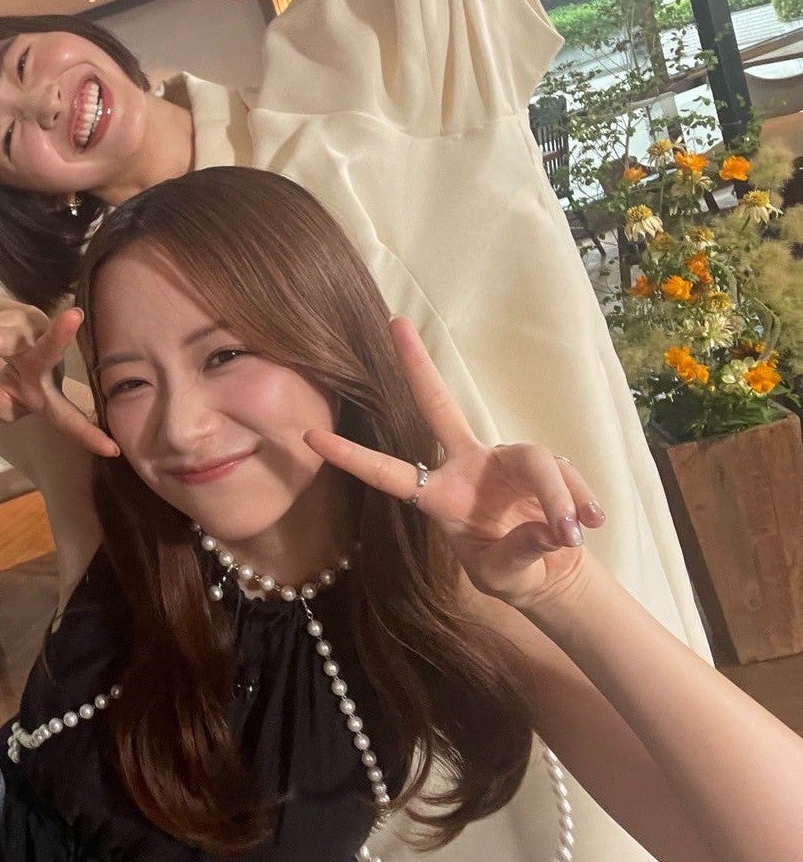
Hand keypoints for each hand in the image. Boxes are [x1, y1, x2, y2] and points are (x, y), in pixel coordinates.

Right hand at [0, 306, 118, 456]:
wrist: (4, 339)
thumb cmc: (14, 381)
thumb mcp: (3, 403)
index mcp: (49, 391)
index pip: (68, 417)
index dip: (87, 434)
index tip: (112, 450)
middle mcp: (46, 357)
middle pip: (48, 349)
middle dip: (59, 336)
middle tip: (74, 316)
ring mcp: (32, 328)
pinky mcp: (17, 309)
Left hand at [304, 318, 605, 609]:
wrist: (549, 573)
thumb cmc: (510, 573)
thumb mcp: (505, 575)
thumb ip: (520, 552)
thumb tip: (553, 530)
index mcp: (437, 496)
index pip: (388, 473)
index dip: (352, 457)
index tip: (309, 437)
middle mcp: (464, 465)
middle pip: (437, 404)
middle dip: (417, 364)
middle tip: (394, 323)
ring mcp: (503, 459)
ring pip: (534, 460)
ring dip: (557, 496)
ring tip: (570, 534)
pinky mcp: (542, 464)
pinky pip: (565, 476)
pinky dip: (579, 501)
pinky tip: (589, 526)